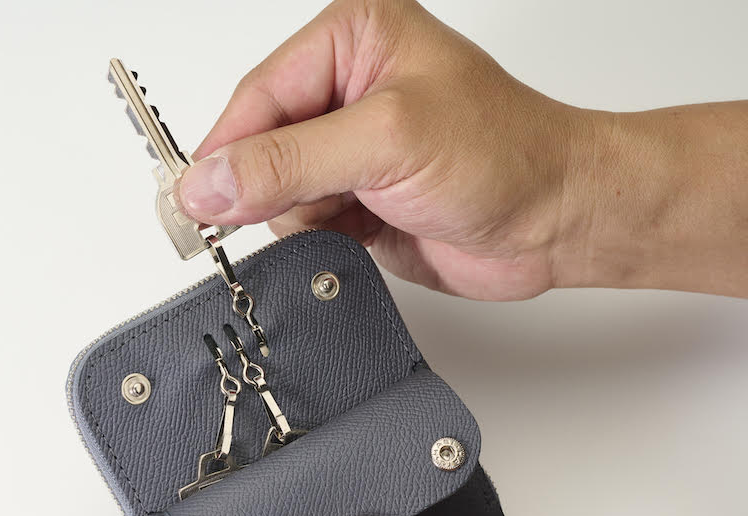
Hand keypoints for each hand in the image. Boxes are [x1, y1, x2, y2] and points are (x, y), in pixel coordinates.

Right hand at [177, 0, 747, 298]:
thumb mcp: (387, 141)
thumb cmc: (506, 154)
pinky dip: (315, 238)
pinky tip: (358, 231)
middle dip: (265, 183)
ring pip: (273, 190)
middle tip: (290, 208)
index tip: (195, 199)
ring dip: (299, 214)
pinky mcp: (354, 198)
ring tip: (354, 211)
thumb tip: (210, 183)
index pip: (260, 94)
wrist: (557, 221)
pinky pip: (299, 223)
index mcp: (353, 40)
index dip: (225, 148)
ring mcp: (348, 149)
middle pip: (258, 142)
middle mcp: (345, 89)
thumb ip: (290, 162)